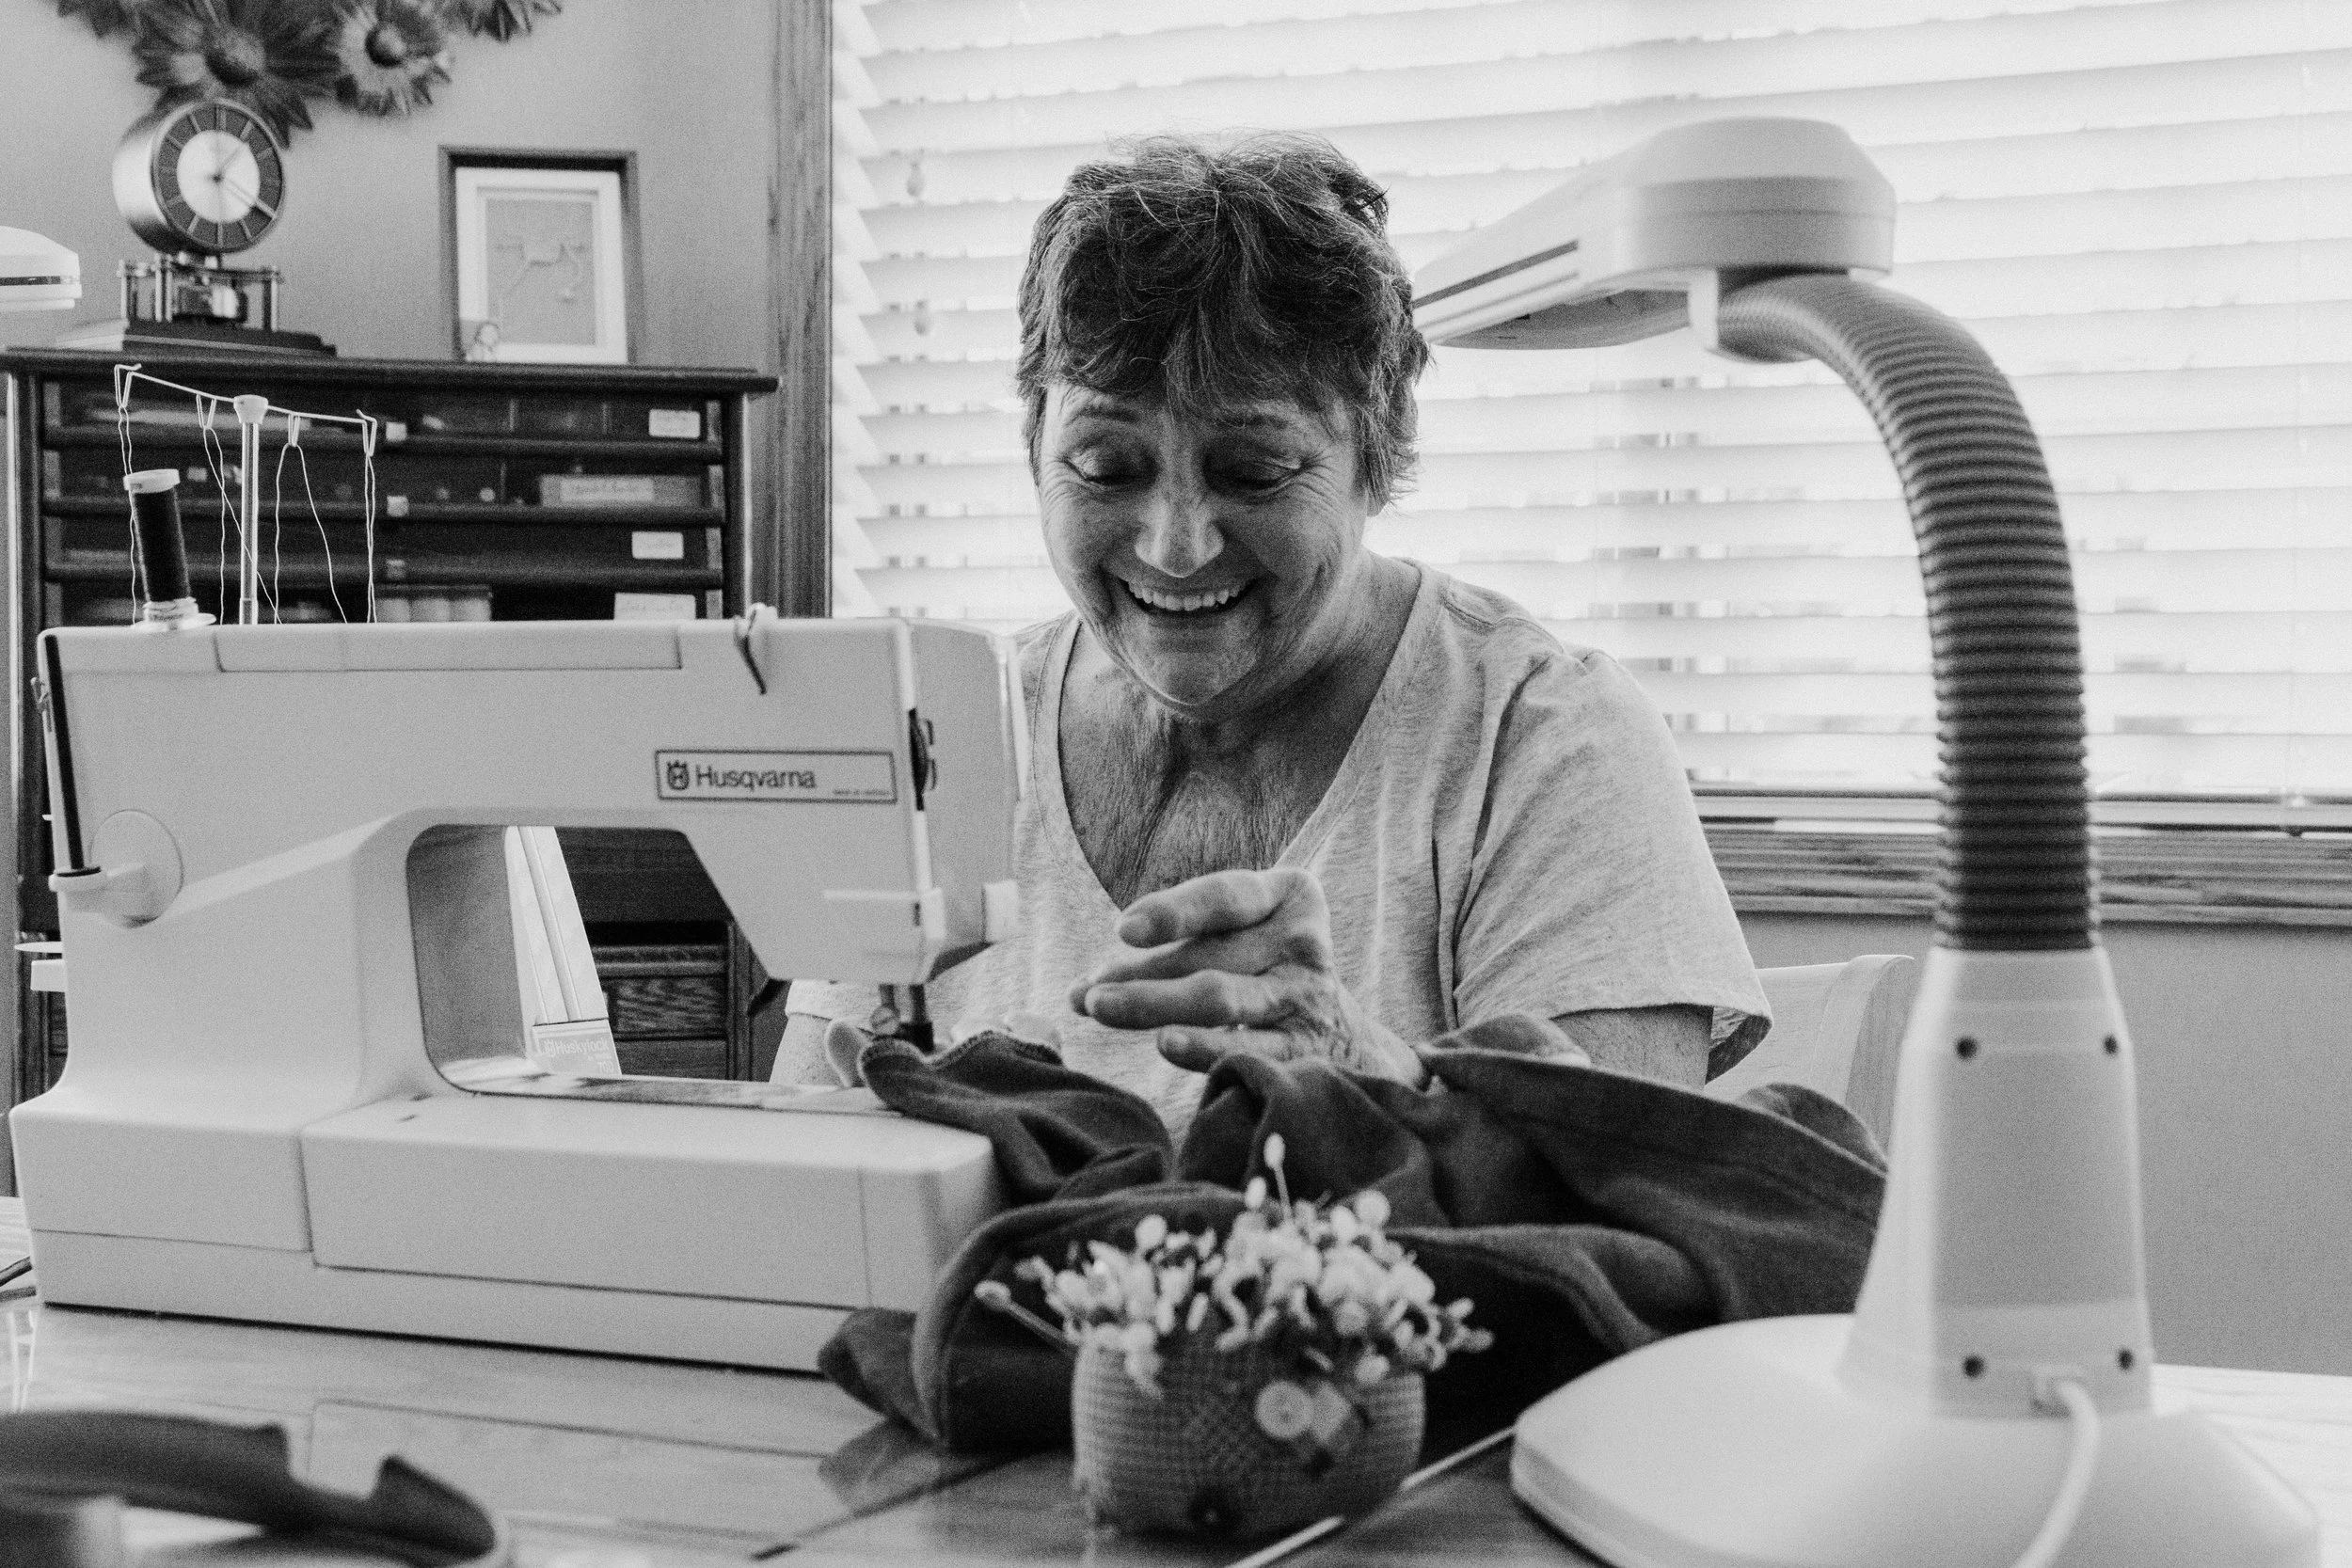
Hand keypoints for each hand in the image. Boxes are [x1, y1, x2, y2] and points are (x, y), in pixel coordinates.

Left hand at [1069, 868, 1421, 1081]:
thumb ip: (1171, 952)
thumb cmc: (1265, 973)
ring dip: (1156, 1003)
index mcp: (1288, 896)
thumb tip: (1080, 989)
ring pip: (1225, 999)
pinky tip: (1167, 1044)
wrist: (1347, 1039)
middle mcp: (1303, 942)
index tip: (1125, 930)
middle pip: (1212, 955)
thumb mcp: (1238, 939)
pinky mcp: (1308, 1051)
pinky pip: (1250, 1049)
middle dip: (1142, 975)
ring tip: (1102, 1008)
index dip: (1175, 911)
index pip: (1227, 897)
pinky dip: (1205, 1047)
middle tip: (1087, 995)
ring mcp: (1307, 997)